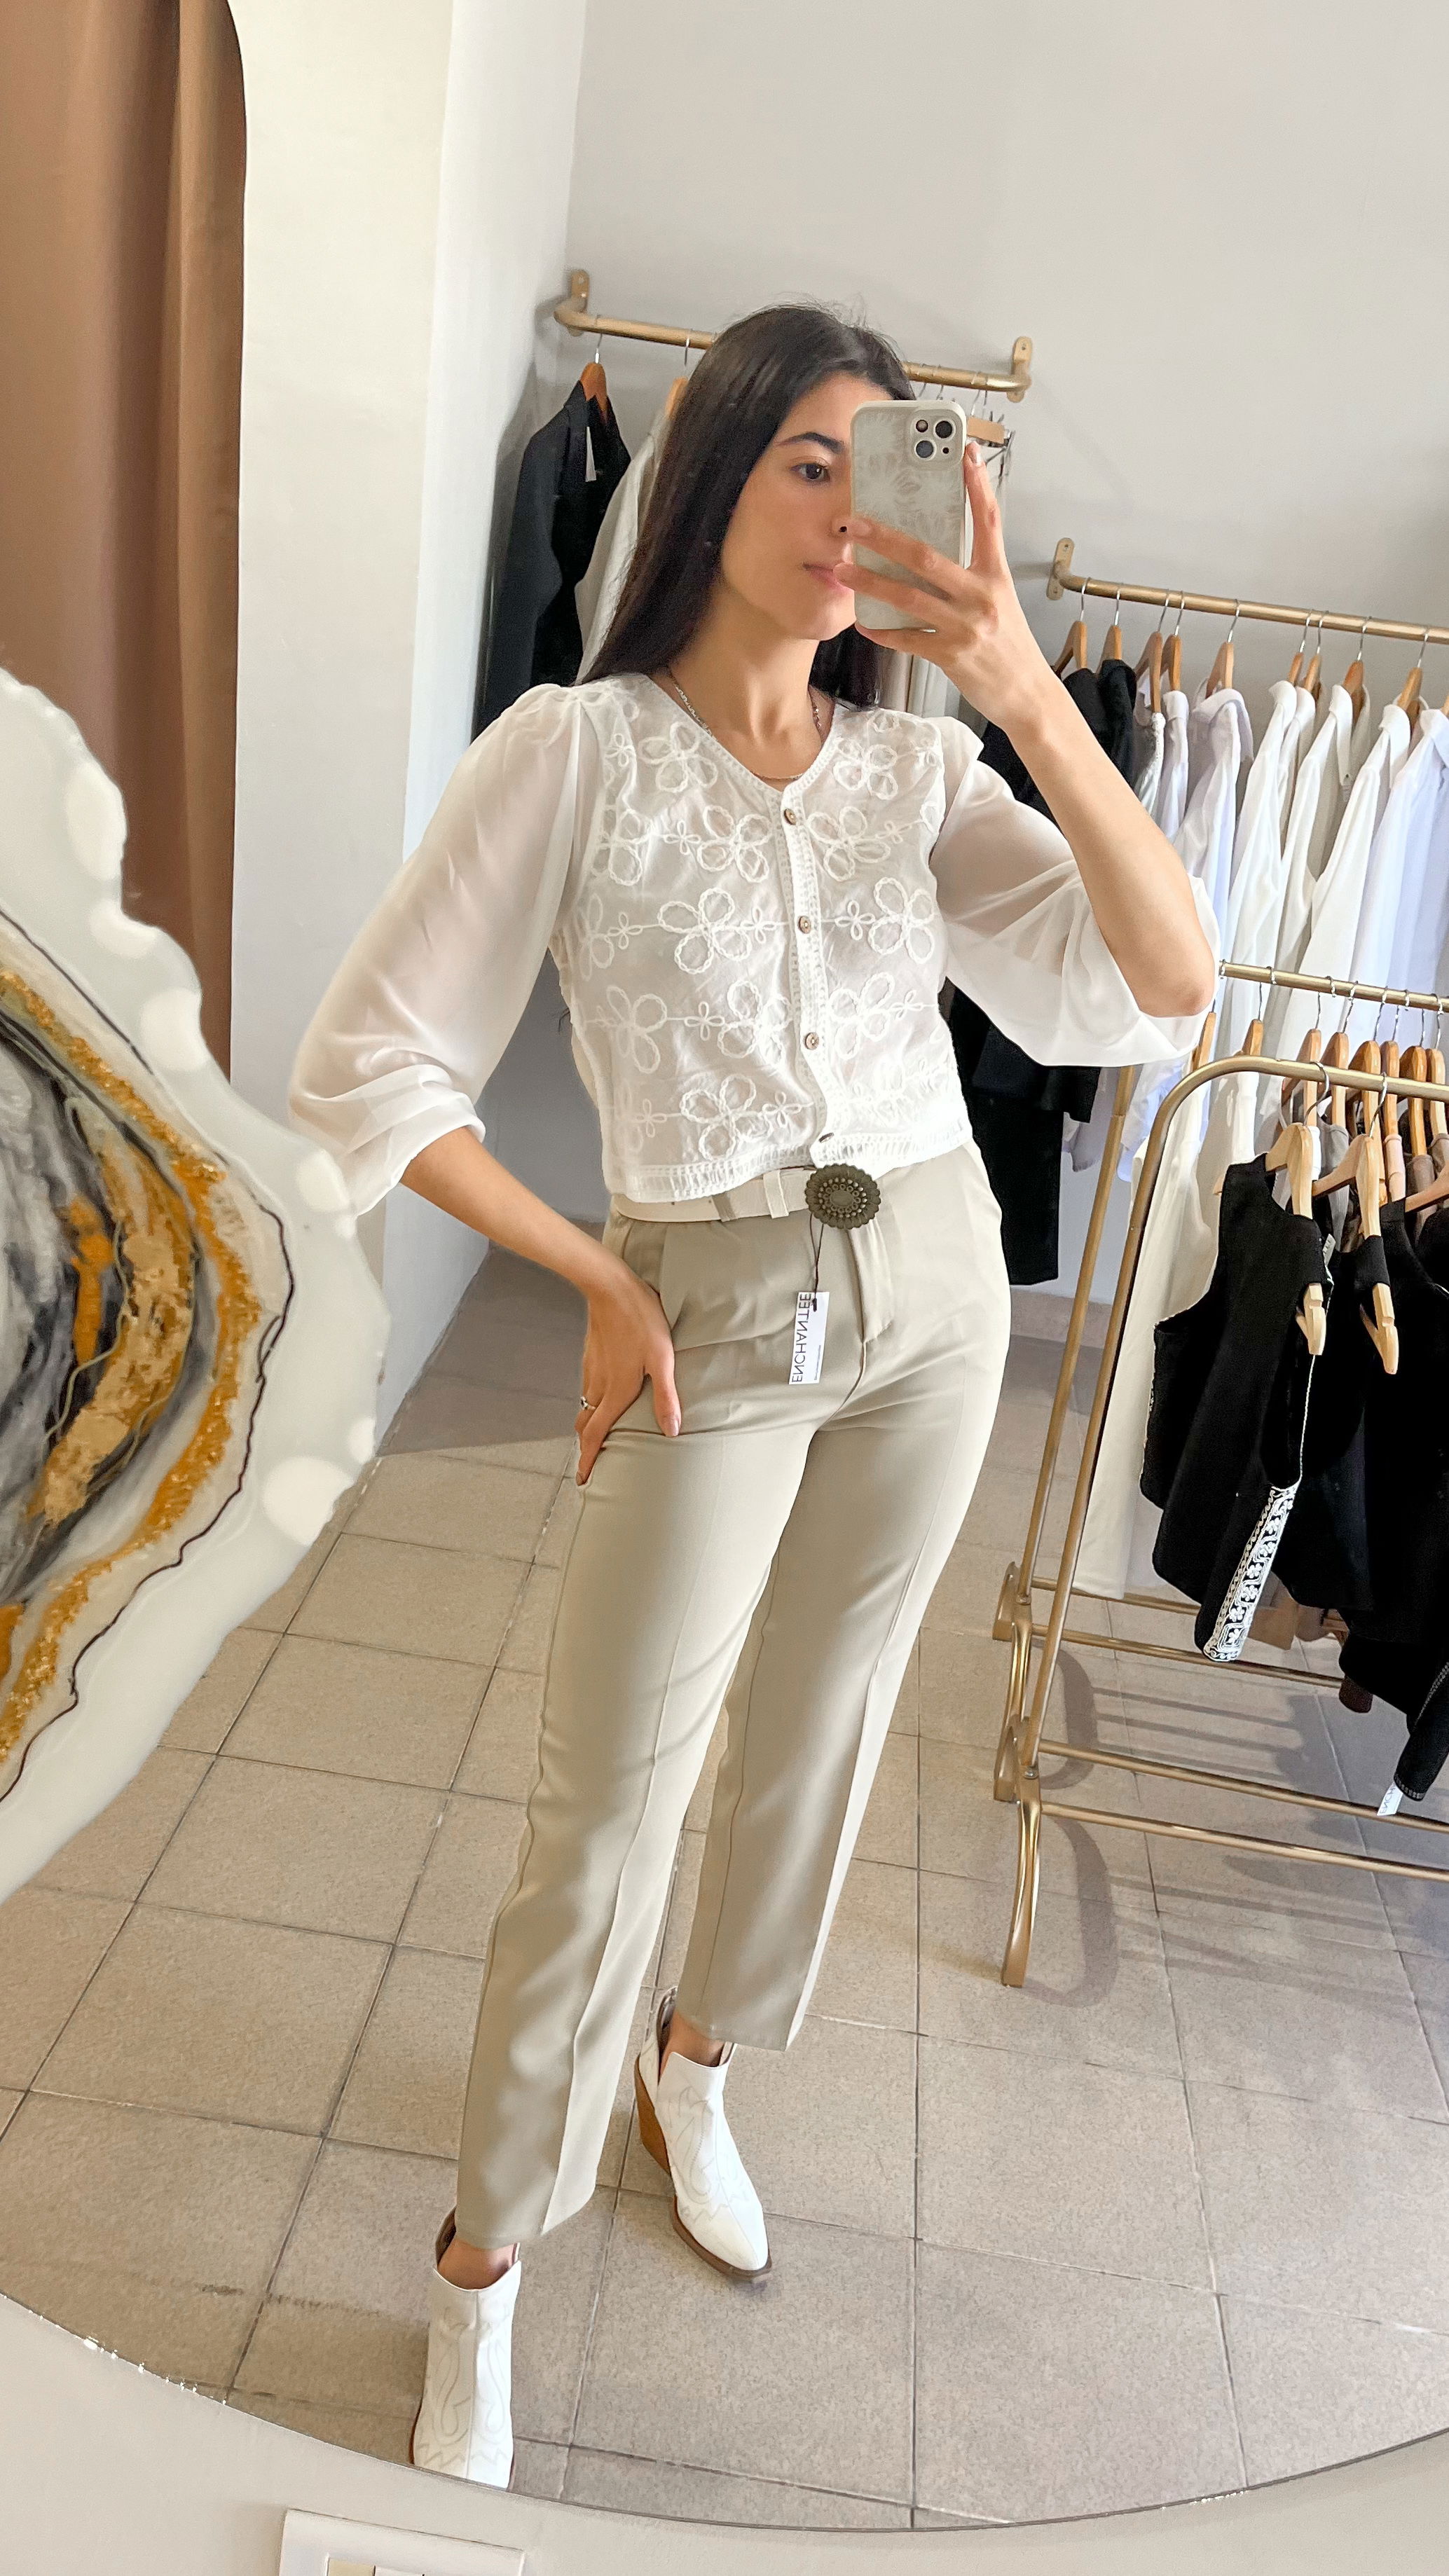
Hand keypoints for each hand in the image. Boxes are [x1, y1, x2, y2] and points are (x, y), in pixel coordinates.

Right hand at [575, 1261, 680, 1483]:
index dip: (590, 1460)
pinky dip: (589, 1406)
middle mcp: (598, 1386)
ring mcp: (591, 1370)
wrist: (609, 1287)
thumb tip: (672, 1431)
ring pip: (585, 1408)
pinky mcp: (591, 1357)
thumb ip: (666, 1397)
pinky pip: (587, 1390)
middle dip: (586, 1449)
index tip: (584, 1479)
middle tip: (589, 1467)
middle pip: (586, 1427)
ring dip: (587, 1428)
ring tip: (595, 1440)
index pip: (596, 1436)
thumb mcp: (662, 1359)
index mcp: (615, 1392)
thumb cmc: (641, 1320)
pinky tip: (600, 1401)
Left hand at [840, 444, 1053, 736]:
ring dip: (871, 583)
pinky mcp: (950, 655)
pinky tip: (863, 623)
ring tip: (843, 569)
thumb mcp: (1000, 601)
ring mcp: (965, 627)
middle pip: (927, 557)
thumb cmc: (1008, 645)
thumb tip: (930, 555)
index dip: (978, 486)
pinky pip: (907, 638)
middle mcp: (981, 597)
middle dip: (886, 538)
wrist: (1025, 694)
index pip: (989, 521)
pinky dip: (882, 631)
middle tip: (855, 523)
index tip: (965, 453)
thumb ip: (971, 577)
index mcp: (997, 576)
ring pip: (909, 597)